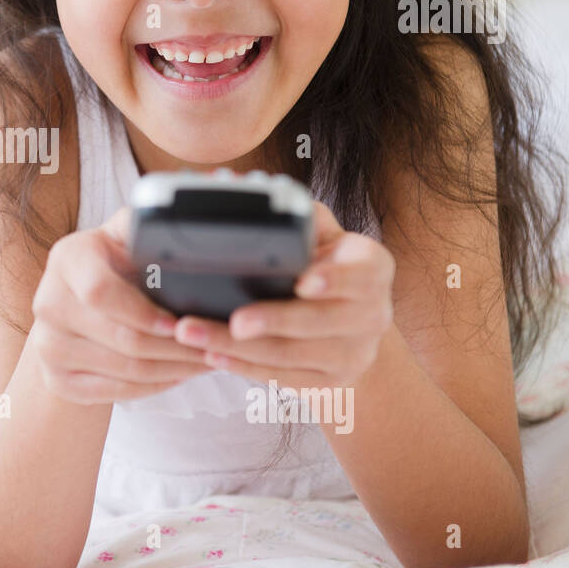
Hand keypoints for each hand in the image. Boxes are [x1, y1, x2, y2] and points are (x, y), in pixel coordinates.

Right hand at [28, 206, 214, 404]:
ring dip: (174, 370)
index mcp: (67, 258)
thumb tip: (206, 192)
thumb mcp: (128, 234)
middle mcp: (47, 302)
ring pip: (123, 371)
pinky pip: (115, 393)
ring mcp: (47, 345)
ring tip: (207, 360)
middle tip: (214, 347)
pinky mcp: (55, 379)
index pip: (100, 292)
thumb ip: (154, 220)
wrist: (72, 307)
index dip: (144, 312)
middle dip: (176, 348)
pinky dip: (155, 387)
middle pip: (120, 339)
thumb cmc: (115, 263)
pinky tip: (180, 374)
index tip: (183, 321)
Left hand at [174, 200, 395, 388]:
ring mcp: (354, 353)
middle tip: (235, 321)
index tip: (303, 281)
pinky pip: (284, 379)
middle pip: (319, 322)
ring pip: (293, 355)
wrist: (352, 327)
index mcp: (372, 269)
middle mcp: (373, 314)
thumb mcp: (320, 234)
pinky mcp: (332, 383)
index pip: (361, 274)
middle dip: (273, 321)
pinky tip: (213, 356)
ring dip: (240, 348)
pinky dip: (244, 368)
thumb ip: (291, 212)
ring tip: (195, 336)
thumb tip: (233, 184)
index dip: (334, 279)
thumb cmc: (323, 265)